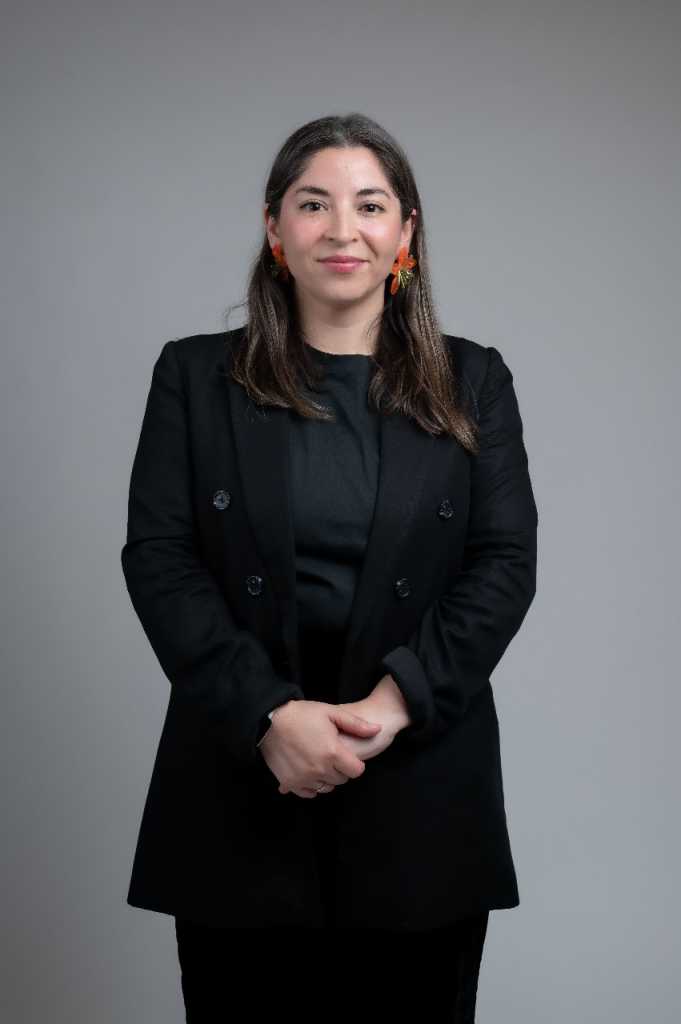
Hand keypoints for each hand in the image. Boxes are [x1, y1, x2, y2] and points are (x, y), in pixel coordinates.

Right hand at [259, 699, 382, 798]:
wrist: (269, 721)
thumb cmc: (302, 714)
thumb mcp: (331, 712)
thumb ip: (356, 724)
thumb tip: (378, 730)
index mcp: (333, 753)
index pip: (357, 771)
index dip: (354, 763)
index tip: (346, 754)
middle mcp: (320, 769)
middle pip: (342, 780)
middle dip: (340, 769)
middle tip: (330, 754)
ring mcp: (304, 778)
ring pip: (326, 787)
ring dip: (326, 777)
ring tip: (318, 760)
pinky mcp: (290, 783)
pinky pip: (309, 793)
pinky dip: (310, 784)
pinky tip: (307, 770)